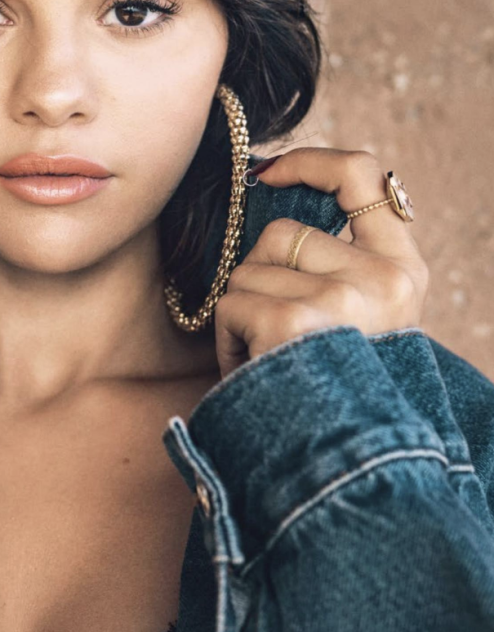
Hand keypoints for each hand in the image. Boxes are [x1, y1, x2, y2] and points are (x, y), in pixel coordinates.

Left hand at [213, 147, 429, 378]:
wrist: (344, 470)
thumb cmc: (336, 387)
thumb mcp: (362, 318)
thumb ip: (341, 262)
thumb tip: (272, 190)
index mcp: (403, 271)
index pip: (363, 175)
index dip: (309, 161)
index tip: (268, 173)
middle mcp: (385, 279)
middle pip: (279, 234)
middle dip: (259, 280)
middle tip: (276, 333)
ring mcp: (342, 298)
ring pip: (247, 271)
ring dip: (242, 314)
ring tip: (269, 358)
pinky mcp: (294, 320)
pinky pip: (230, 304)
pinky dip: (227, 340)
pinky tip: (256, 372)